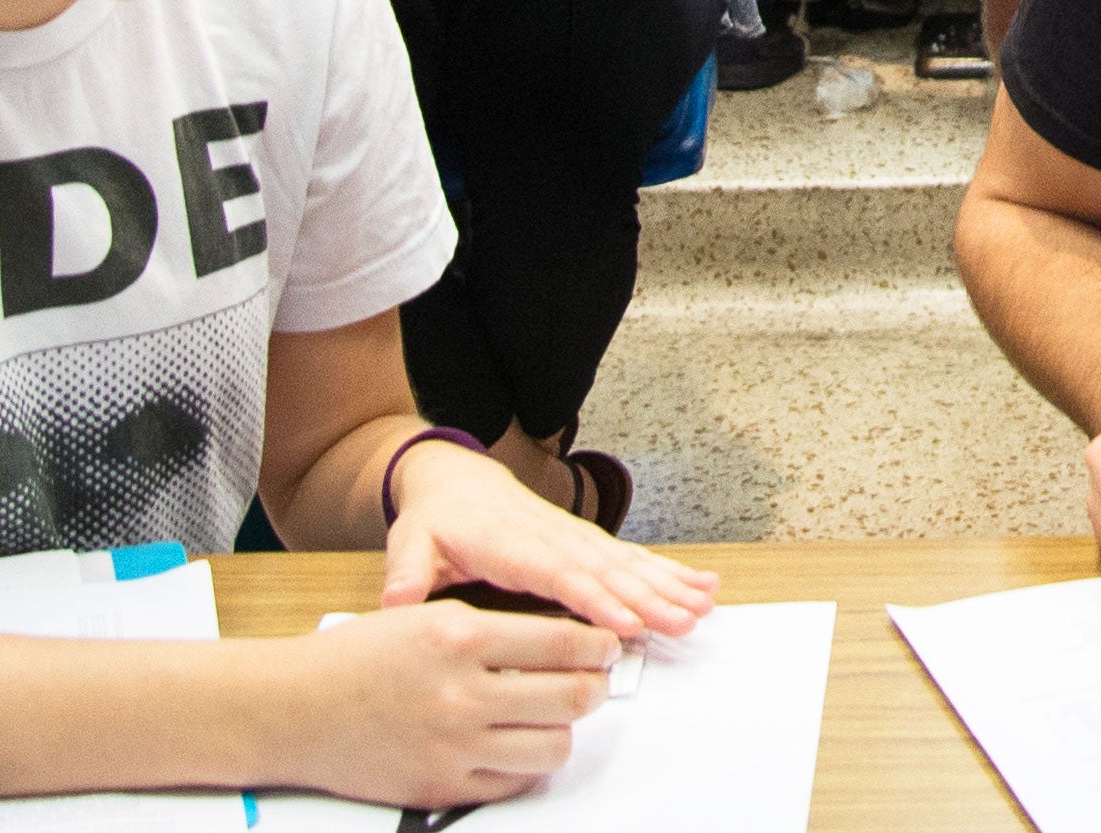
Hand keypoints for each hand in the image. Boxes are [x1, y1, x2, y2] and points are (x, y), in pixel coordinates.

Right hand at [281, 601, 612, 812]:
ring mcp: (453, 746)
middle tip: (591, 682)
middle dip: (594, 688)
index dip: (599, 647)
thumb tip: (563, 646)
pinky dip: (525, 765)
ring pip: (553, 747)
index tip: (605, 648)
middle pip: (572, 698)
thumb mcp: (425, 618)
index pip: (563, 643)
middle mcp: (461, 693)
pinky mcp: (442, 786)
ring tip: (553, 716)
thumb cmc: (355, 660)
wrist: (294, 709)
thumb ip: (493, 632)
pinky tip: (515, 745)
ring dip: (563, 730)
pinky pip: (515, 784)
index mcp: (458, 637)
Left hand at [383, 434, 716, 636]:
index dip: (593, 598)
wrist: (454, 477)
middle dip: (648, 598)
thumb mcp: (411, 542)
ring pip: (628, 565)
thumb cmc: (435, 518)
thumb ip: (407, 574)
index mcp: (511, 544)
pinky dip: (669, 573)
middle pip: (606, 572)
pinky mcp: (588, 545)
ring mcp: (576, 540)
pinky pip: (633, 561)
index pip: (557, 574)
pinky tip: (701, 587)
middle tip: (682, 622)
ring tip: (704, 606)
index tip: (624, 622)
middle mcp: (552, 539)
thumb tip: (396, 604)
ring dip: (668, 586)